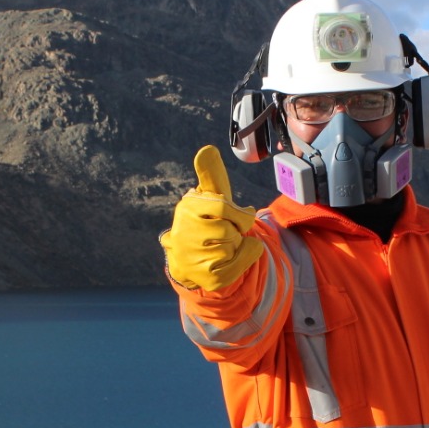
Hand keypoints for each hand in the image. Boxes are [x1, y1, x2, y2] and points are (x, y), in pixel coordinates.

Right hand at [159, 145, 264, 290]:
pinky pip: (238, 265)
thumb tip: (207, 149)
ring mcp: (192, 257)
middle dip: (235, 231)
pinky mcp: (205, 277)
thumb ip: (212, 175)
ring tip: (223, 245)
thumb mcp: (210, 198)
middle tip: (225, 233)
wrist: (192, 260)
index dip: (238, 214)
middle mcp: (184, 233)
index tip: (241, 215)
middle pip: (230, 230)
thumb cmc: (206, 222)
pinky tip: (233, 257)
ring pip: (233, 247)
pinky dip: (244, 258)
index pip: (222, 206)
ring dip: (237, 245)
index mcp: (187, 208)